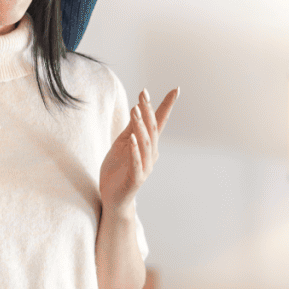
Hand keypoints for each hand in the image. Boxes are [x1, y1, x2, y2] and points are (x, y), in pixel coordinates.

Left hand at [99, 88, 178, 213]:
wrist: (113, 199)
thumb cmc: (117, 171)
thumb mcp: (121, 145)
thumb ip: (131, 130)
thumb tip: (138, 108)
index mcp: (148, 145)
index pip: (159, 123)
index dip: (166, 106)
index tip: (176, 90)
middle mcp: (151, 155)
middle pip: (152, 130)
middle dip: (149, 111)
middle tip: (144, 94)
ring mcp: (144, 167)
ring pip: (146, 144)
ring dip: (141, 127)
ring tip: (136, 110)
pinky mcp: (136, 179)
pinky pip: (136, 163)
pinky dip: (135, 150)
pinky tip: (132, 138)